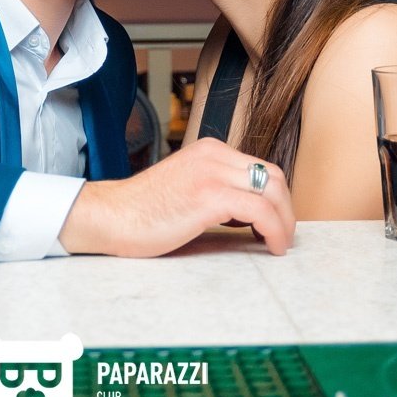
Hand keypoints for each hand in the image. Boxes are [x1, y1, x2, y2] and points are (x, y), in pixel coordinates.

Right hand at [58, 138, 295, 257]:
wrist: (110, 217)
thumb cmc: (142, 212)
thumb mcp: (186, 187)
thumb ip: (216, 190)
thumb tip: (249, 214)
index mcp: (209, 150)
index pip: (262, 167)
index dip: (277, 198)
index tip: (275, 223)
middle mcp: (214, 154)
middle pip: (273, 176)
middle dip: (286, 209)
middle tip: (280, 236)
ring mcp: (212, 173)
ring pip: (273, 191)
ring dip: (284, 221)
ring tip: (277, 244)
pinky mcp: (209, 196)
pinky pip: (260, 211)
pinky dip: (274, 230)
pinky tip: (270, 246)